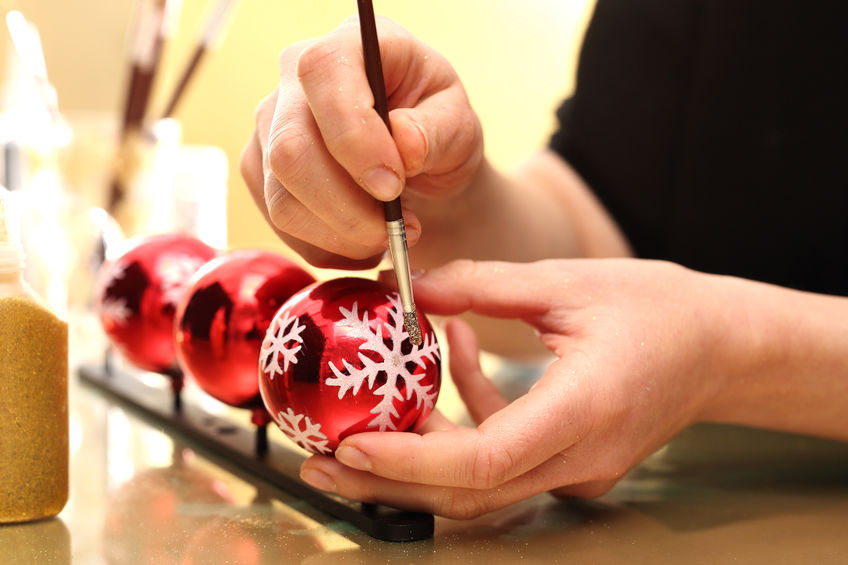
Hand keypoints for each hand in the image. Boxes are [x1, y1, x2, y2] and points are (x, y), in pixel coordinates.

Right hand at [240, 16, 482, 268]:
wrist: (420, 165)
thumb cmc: (437, 131)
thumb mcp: (458, 123)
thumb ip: (436, 130)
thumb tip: (404, 144)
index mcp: (350, 45)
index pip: (323, 75)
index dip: (353, 137)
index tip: (393, 185)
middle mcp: (294, 81)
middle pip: (290, 151)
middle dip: (348, 208)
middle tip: (397, 229)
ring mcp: (269, 128)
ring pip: (282, 200)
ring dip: (343, 236)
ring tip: (389, 236)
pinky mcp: (261, 172)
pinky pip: (282, 225)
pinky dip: (330, 248)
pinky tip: (364, 241)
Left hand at [298, 258, 746, 517]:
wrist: (720, 347)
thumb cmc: (658, 308)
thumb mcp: (568, 282)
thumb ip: (484, 284)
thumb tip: (411, 286)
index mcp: (583, 410)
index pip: (485, 462)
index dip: (410, 462)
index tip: (351, 446)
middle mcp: (578, 457)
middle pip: (467, 495)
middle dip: (388, 482)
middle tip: (322, 460)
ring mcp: (574, 470)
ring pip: (477, 488)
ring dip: (414, 459)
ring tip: (359, 422)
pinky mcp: (568, 463)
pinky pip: (499, 459)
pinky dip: (463, 421)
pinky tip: (449, 358)